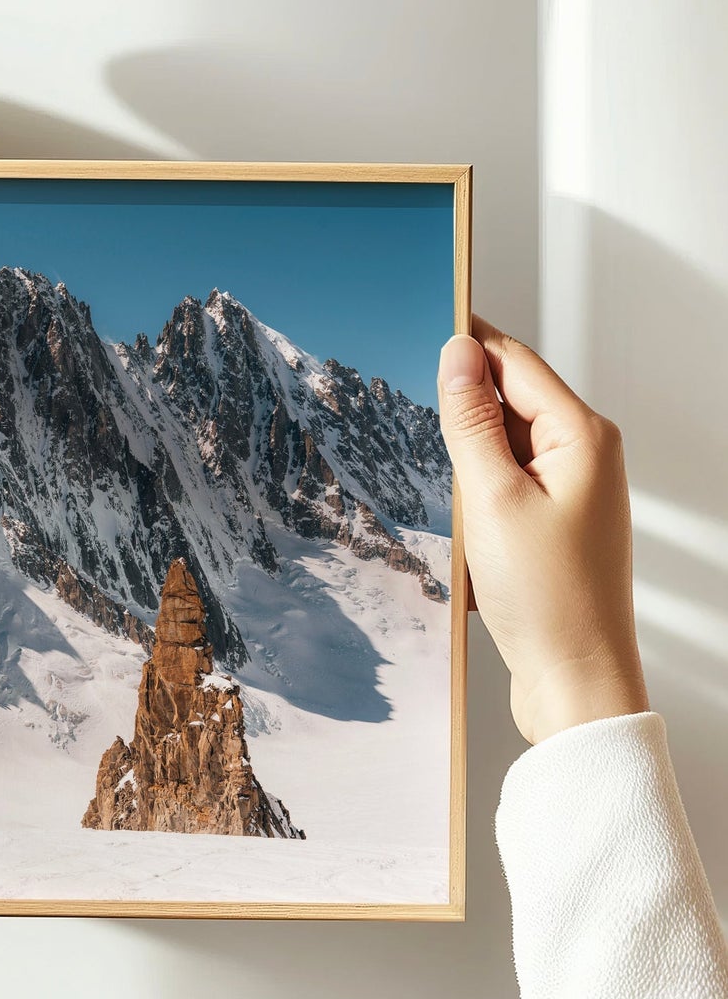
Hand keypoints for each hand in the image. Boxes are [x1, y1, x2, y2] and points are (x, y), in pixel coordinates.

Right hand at [437, 319, 648, 744]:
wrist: (576, 680)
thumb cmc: (547, 598)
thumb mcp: (493, 500)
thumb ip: (472, 422)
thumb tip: (458, 354)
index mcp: (583, 437)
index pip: (515, 363)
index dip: (468, 341)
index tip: (422, 318)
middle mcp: (586, 456)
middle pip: (508, 402)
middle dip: (460, 410)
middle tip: (412, 421)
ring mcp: (572, 492)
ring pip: (502, 449)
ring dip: (465, 463)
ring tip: (446, 499)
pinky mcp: (554, 525)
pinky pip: (504, 488)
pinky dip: (475, 498)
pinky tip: (461, 530)